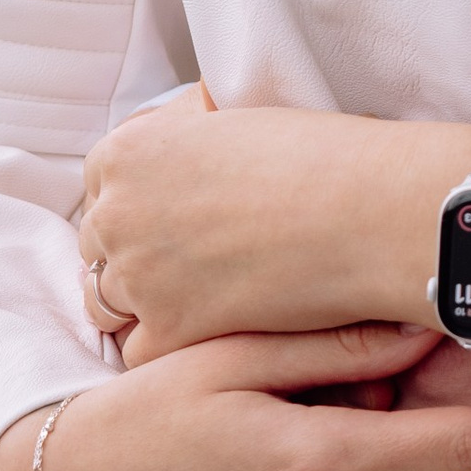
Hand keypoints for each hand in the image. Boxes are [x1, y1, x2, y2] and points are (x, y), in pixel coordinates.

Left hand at [79, 92, 470, 361]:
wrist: (370, 208)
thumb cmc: (325, 154)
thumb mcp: (238, 117)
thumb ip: (191, 134)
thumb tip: (189, 132)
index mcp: (130, 152)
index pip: (102, 186)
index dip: (136, 203)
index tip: (167, 216)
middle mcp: (119, 213)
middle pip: (99, 247)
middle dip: (135, 255)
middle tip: (186, 263)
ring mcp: (139, 276)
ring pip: (108, 304)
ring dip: (142, 305)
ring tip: (194, 302)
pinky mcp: (170, 331)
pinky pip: (140, 353)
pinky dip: (170, 349)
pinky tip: (205, 337)